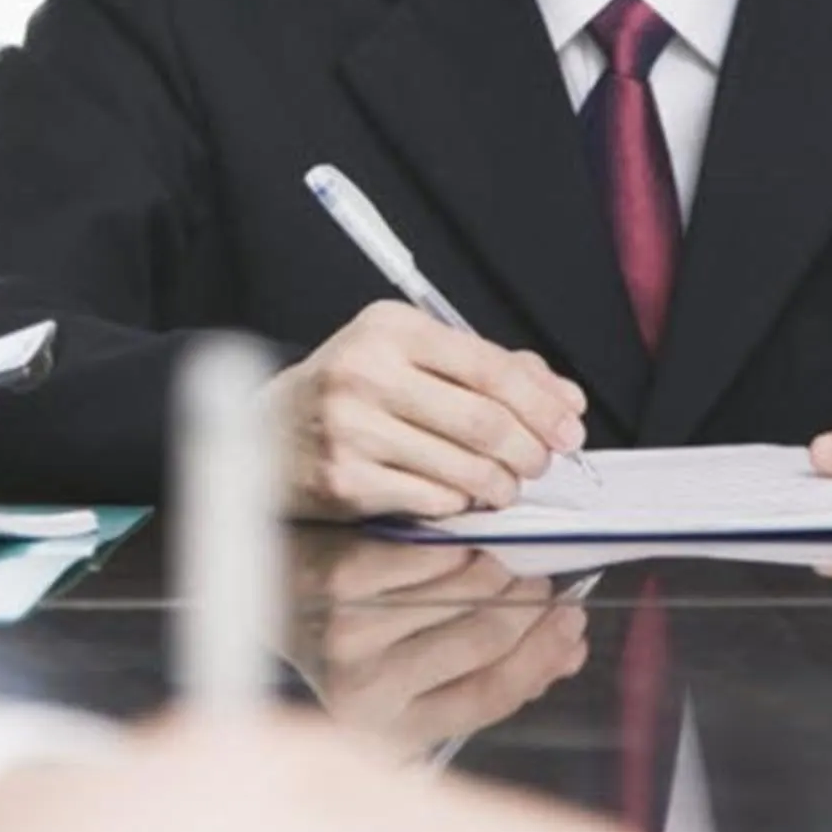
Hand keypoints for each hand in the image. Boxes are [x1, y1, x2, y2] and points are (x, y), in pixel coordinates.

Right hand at [267, 301, 587, 518]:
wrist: (262, 432)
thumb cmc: (348, 393)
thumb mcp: (408, 357)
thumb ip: (488, 369)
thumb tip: (564, 399)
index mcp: (390, 328)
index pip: (490, 366)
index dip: (542, 402)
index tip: (569, 427)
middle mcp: (367, 372)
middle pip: (484, 421)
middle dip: (529, 450)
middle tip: (540, 463)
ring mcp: (352, 429)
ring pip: (465, 467)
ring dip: (500, 483)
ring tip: (504, 484)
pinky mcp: (345, 480)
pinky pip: (433, 500)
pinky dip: (460, 503)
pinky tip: (459, 495)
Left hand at [286, 537, 590, 757]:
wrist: (260, 593)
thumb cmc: (344, 638)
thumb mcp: (408, 676)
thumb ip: (487, 672)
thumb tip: (568, 653)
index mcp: (390, 727)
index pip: (492, 694)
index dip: (542, 656)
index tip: (572, 622)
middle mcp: (369, 688)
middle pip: (484, 641)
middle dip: (528, 608)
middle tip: (546, 583)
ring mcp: (352, 633)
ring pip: (462, 593)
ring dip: (499, 572)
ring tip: (511, 562)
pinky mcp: (340, 581)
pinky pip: (429, 557)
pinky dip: (458, 546)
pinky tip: (468, 541)